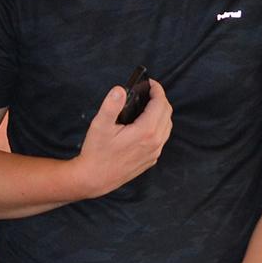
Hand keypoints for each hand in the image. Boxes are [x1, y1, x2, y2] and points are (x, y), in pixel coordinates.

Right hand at [69, 80, 172, 198]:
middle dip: (160, 99)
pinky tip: (146, 125)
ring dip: (161, 113)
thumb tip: (120, 90)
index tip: (150, 83)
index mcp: (146, 131)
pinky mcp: (150, 160)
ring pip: (167, 127)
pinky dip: (159, 127)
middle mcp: (155, 143)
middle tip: (149, 92)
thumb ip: (111, 105)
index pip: (160, 104)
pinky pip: (162, 139)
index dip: (157, 90)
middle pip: (167, 113)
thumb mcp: (100, 125)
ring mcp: (154, 153)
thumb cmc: (96, 153)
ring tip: (148, 105)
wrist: (95, 179)